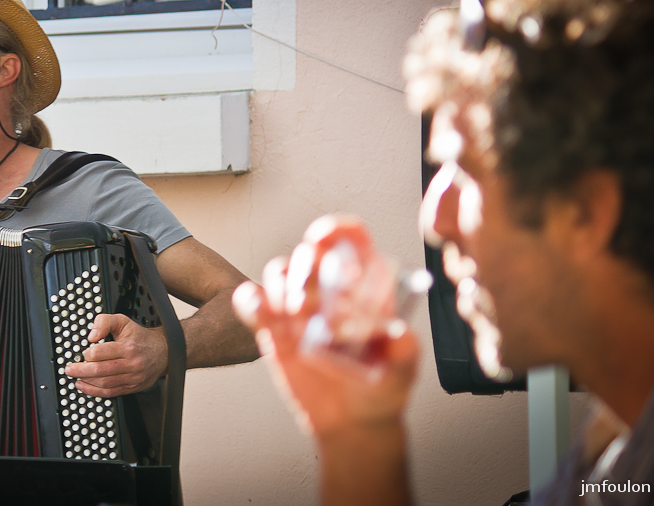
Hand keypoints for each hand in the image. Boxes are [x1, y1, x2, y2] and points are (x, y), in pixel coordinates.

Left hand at [64, 313, 168, 397]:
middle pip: (100, 371)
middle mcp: (131, 364)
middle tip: (69, 369)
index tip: (84, 352)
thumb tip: (91, 336)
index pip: (100, 353)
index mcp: (127, 347)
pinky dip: (95, 392)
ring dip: (86, 382)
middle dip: (80, 371)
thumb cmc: (140, 337)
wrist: (163, 352)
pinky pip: (111, 393)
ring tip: (76, 377)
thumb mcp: (123, 321)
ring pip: (104, 384)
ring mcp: (132, 378)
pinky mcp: (132, 387)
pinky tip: (85, 387)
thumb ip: (104, 322)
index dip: (88, 353)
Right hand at [232, 216, 419, 440]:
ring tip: (295, 324)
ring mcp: (300, 307)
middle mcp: (330, 290)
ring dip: (280, 290)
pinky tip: (260, 315)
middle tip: (311, 309)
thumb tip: (399, 332)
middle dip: (305, 273)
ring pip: (279, 272)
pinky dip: (250, 301)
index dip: (336, 231)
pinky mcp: (274, 327)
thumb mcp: (401, 372)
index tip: (322, 239)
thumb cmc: (382, 390)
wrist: (351, 422)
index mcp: (365, 288)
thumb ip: (403, 352)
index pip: (351, 241)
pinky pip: (253, 301)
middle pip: (309, 254)